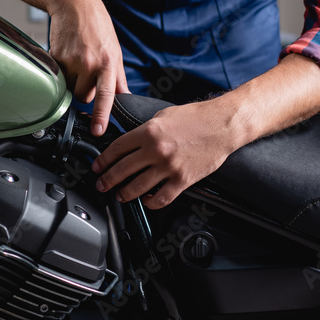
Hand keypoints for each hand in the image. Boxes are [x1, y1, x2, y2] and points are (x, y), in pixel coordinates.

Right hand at [48, 0, 128, 136]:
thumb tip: (125, 98)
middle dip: (84, 89)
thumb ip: (118, 79)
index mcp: (108, 63)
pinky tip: (68, 56)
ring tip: (78, 62)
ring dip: (72, 82)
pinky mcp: (56, 57)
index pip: (106, 94)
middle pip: (83, 96)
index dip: (101, 115)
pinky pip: (58, 77)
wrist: (75, 5)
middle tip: (87, 71)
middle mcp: (90, 63)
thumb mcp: (116, 52)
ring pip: (69, 88)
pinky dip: (61, 72)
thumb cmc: (98, 28)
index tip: (97, 131)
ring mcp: (71, 60)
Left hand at [91, 100, 237, 208]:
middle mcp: (156, 150)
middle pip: (122, 170)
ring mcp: (169, 167)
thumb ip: (144, 129)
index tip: (97, 166)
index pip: (116, 149)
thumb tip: (128, 140)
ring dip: (124, 194)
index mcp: (148, 132)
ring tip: (119, 195)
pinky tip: (146, 200)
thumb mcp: (163, 116)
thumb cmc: (196, 118)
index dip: (102, 160)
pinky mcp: (183, 180)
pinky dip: (150, 203)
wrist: (222, 125)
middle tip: (101, 184)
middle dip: (107, 180)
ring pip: (137, 187)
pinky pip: (161, 198)